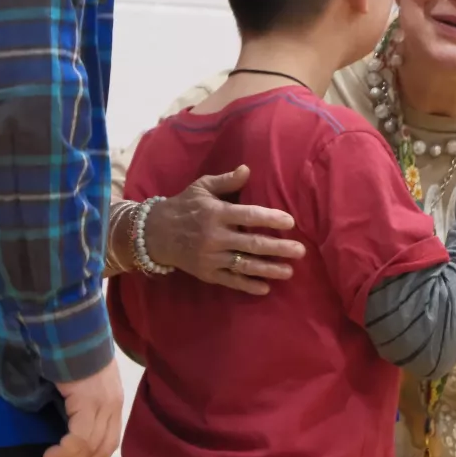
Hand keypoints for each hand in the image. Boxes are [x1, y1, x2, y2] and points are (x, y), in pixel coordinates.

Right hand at [38, 359, 124, 456]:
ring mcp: (104, 402)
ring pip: (90, 447)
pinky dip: (64, 453)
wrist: (68, 327)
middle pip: (102, 449)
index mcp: (113, 400)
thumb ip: (79, 403)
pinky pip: (80, 439)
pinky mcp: (90, 401)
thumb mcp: (78, 382)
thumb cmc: (67, 351)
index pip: (110, 442)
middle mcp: (113, 403)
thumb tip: (65, 426)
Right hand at [145, 165, 305, 294]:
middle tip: (300, 251)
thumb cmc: (183, 206)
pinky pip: (231, 281)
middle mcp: (215, 237)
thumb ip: (226, 180)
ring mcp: (211, 257)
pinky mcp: (207, 273)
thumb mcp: (201, 187)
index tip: (290, 222)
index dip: (270, 219)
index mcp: (216, 213)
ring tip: (289, 271)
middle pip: (252, 243)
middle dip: (278, 248)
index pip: (249, 216)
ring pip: (245, 265)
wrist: (155, 233)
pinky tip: (265, 287)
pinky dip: (248, 285)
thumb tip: (247, 169)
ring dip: (269, 269)